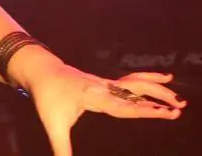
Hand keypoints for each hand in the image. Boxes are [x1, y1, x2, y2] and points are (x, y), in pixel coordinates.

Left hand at [24, 57, 184, 155]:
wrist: (41, 71)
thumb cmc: (47, 98)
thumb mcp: (53, 125)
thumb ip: (62, 149)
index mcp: (92, 96)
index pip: (121, 105)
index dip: (142, 109)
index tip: (163, 112)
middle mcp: (102, 87)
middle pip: (133, 92)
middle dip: (156, 99)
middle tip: (178, 108)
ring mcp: (106, 83)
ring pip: (135, 83)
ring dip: (157, 89)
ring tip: (179, 100)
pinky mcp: (107, 82)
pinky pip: (131, 80)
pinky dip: (149, 79)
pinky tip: (165, 79)